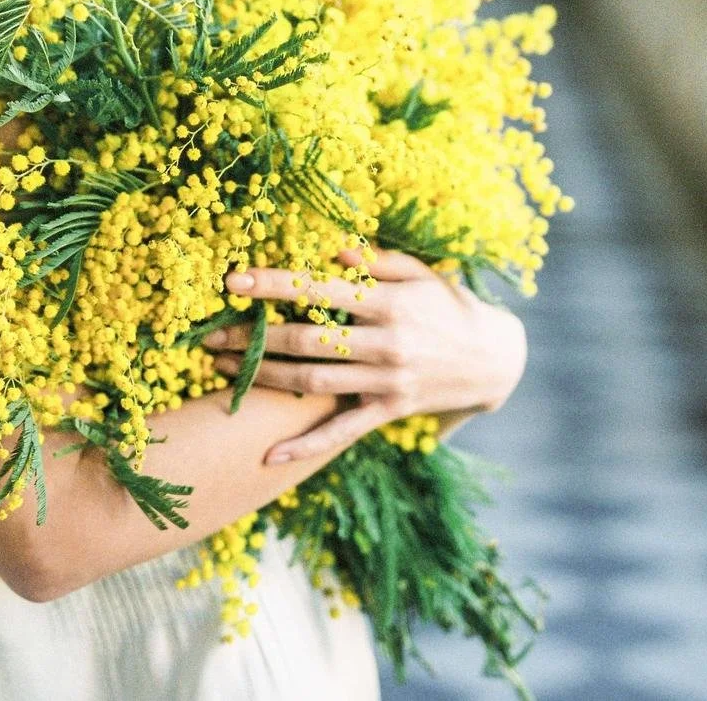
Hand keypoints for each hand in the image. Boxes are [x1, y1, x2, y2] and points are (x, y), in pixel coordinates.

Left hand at [203, 247, 526, 464]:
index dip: (274, 285)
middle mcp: (385, 344)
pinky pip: (341, 433)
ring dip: (264, 377)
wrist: (494, 358)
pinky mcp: (388, 411)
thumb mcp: (420, 273)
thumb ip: (376, 261)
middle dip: (255, 336)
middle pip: (307, 340)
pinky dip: (303, 446)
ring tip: (224, 368)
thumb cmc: (450, 305)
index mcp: (388, 303)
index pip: (319, 290)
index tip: (234, 281)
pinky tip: (268, 455)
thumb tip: (332, 249)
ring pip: (313, 382)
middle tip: (211, 333)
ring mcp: (386, 382)